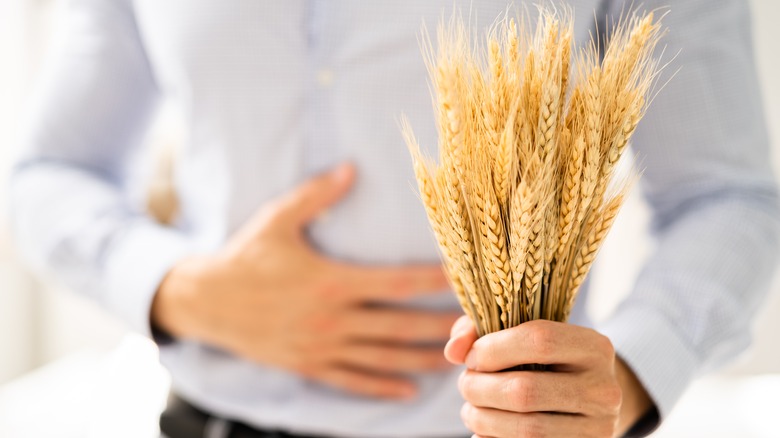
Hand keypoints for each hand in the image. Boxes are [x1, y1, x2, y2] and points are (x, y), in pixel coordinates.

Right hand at [152, 163, 459, 398]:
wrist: (205, 302)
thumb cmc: (246, 257)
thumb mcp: (278, 220)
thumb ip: (317, 195)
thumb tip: (351, 166)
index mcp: (330, 281)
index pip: (396, 282)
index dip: (434, 280)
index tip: (465, 277)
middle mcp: (331, 319)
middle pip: (400, 325)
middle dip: (443, 326)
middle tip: (480, 327)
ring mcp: (321, 347)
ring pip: (383, 358)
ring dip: (423, 359)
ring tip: (459, 360)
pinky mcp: (309, 366)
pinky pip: (352, 381)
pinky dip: (382, 387)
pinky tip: (409, 390)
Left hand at [445, 316, 653, 436]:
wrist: (589, 402)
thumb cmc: (546, 362)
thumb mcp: (522, 334)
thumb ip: (481, 329)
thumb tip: (454, 351)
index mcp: (593, 347)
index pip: (539, 340)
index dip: (493, 349)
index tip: (472, 357)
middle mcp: (604, 389)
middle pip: (526, 390)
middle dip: (479, 388)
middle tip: (466, 385)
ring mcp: (599, 428)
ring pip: (526, 428)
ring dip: (483, 420)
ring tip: (471, 410)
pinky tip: (486, 431)